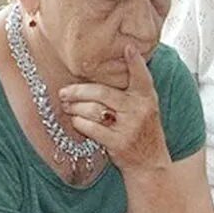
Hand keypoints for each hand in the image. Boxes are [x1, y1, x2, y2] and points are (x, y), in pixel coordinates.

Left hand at [58, 44, 171, 172]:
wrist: (150, 165)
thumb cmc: (143, 134)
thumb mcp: (146, 110)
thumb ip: (133, 92)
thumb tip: (106, 72)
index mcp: (147, 99)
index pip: (141, 77)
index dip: (135, 62)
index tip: (127, 47)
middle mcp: (140, 110)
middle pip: (103, 92)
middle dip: (78, 91)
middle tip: (64, 92)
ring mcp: (129, 128)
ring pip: (94, 110)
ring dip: (76, 107)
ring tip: (67, 107)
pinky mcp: (118, 143)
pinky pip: (91, 128)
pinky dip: (80, 123)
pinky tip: (76, 121)